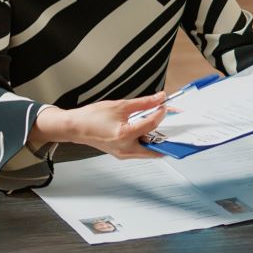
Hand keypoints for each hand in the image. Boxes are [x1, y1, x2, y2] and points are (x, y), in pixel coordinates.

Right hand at [32, 93, 167, 158]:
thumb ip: (143, 103)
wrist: (76, 127)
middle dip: (168, 138)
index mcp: (125, 135)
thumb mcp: (120, 105)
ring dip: (159, 141)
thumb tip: (158, 98)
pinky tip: (151, 132)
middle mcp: (126, 149)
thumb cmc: (92, 117)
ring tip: (165, 128)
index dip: (161, 113)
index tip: (164, 105)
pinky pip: (141, 151)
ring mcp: (124, 154)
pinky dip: (148, 142)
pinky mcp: (122, 154)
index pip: (151, 124)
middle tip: (176, 128)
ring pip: (149, 152)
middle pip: (156, 148)